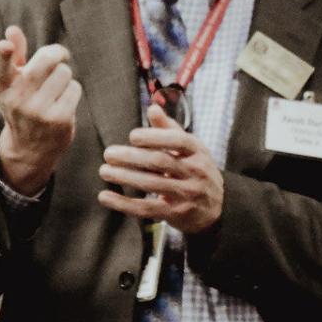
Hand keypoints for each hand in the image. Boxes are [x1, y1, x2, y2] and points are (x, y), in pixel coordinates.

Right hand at [0, 25, 81, 195]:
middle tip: (59, 57)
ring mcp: (38, 111)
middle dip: (57, 54)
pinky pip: (75, 88)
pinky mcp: (58, 119)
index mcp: (2, 86)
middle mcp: (17, 99)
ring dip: (65, 76)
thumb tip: (12, 30)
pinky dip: (72, 91)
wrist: (29, 148)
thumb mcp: (12, 83)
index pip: (0, 66)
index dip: (3, 54)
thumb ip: (14, 55)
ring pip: (64, 72)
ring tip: (55, 88)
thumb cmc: (22, 104)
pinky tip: (63, 101)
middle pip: (46, 59)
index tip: (5, 46)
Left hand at [96, 105, 224, 233]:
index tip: (132, 136)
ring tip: (104, 171)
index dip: (155, 137)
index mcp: (198, 152)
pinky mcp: (175, 214)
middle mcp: (195, 172)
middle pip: (160, 162)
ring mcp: (186, 195)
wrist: (217, 207)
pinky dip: (123, 203)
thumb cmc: (197, 170)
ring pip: (151, 184)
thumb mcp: (191, 149)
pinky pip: (146, 208)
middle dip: (132, 157)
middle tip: (109, 154)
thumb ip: (169, 129)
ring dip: (124, 177)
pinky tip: (105, 196)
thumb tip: (152, 108)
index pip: (178, 141)